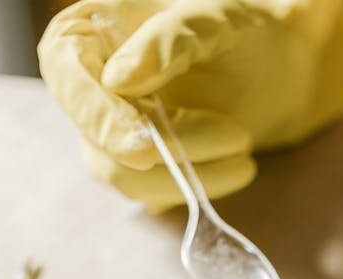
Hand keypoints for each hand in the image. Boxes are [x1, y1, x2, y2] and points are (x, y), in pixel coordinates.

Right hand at [37, 0, 342, 208]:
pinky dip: (194, 187)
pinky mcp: (138, 167)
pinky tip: (234, 165)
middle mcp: (87, 87)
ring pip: (128, 179)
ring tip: (245, 146)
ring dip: (191, 175)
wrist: (276, 67)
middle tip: (238, 137)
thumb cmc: (239, 30)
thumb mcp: (213, 21)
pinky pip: (152, 194)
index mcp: (85, 33)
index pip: (66, 75)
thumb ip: (168, 40)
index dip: (98, 117)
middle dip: (171, 152)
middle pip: (99, 143)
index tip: (143, 149)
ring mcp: (110, 132)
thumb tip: (116, 80)